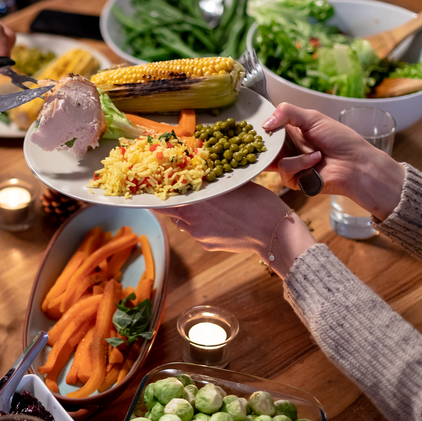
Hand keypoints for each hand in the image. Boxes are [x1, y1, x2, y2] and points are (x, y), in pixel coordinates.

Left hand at [155, 183, 315, 277]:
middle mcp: (191, 221)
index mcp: (194, 203)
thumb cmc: (257, 203)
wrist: (273, 233)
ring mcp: (198, 236)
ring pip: (184, 222)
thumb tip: (199, 175)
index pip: (161, 201)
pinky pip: (197, 232)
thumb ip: (210, 183)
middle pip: (171, 212)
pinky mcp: (207, 245)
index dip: (154, 195)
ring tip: (207, 207)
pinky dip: (202, 225)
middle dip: (174, 203)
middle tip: (179, 194)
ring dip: (189, 214)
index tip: (148, 190)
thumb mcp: (231, 185)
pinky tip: (220, 220)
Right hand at [263, 103, 403, 219]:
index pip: (267, 127)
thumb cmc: (340, 139)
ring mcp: (289, 164)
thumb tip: (264, 123)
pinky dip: (300, 164)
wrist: (355, 164)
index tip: (253, 124)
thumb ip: (287, 113)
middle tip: (267, 138)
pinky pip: (284, 170)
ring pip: (270, 158)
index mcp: (291, 131)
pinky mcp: (293, 180)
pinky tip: (316, 160)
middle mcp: (287, 148)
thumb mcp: (313, 118)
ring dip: (291, 153)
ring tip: (315, 152)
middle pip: (264, 145)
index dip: (260, 126)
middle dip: (265, 142)